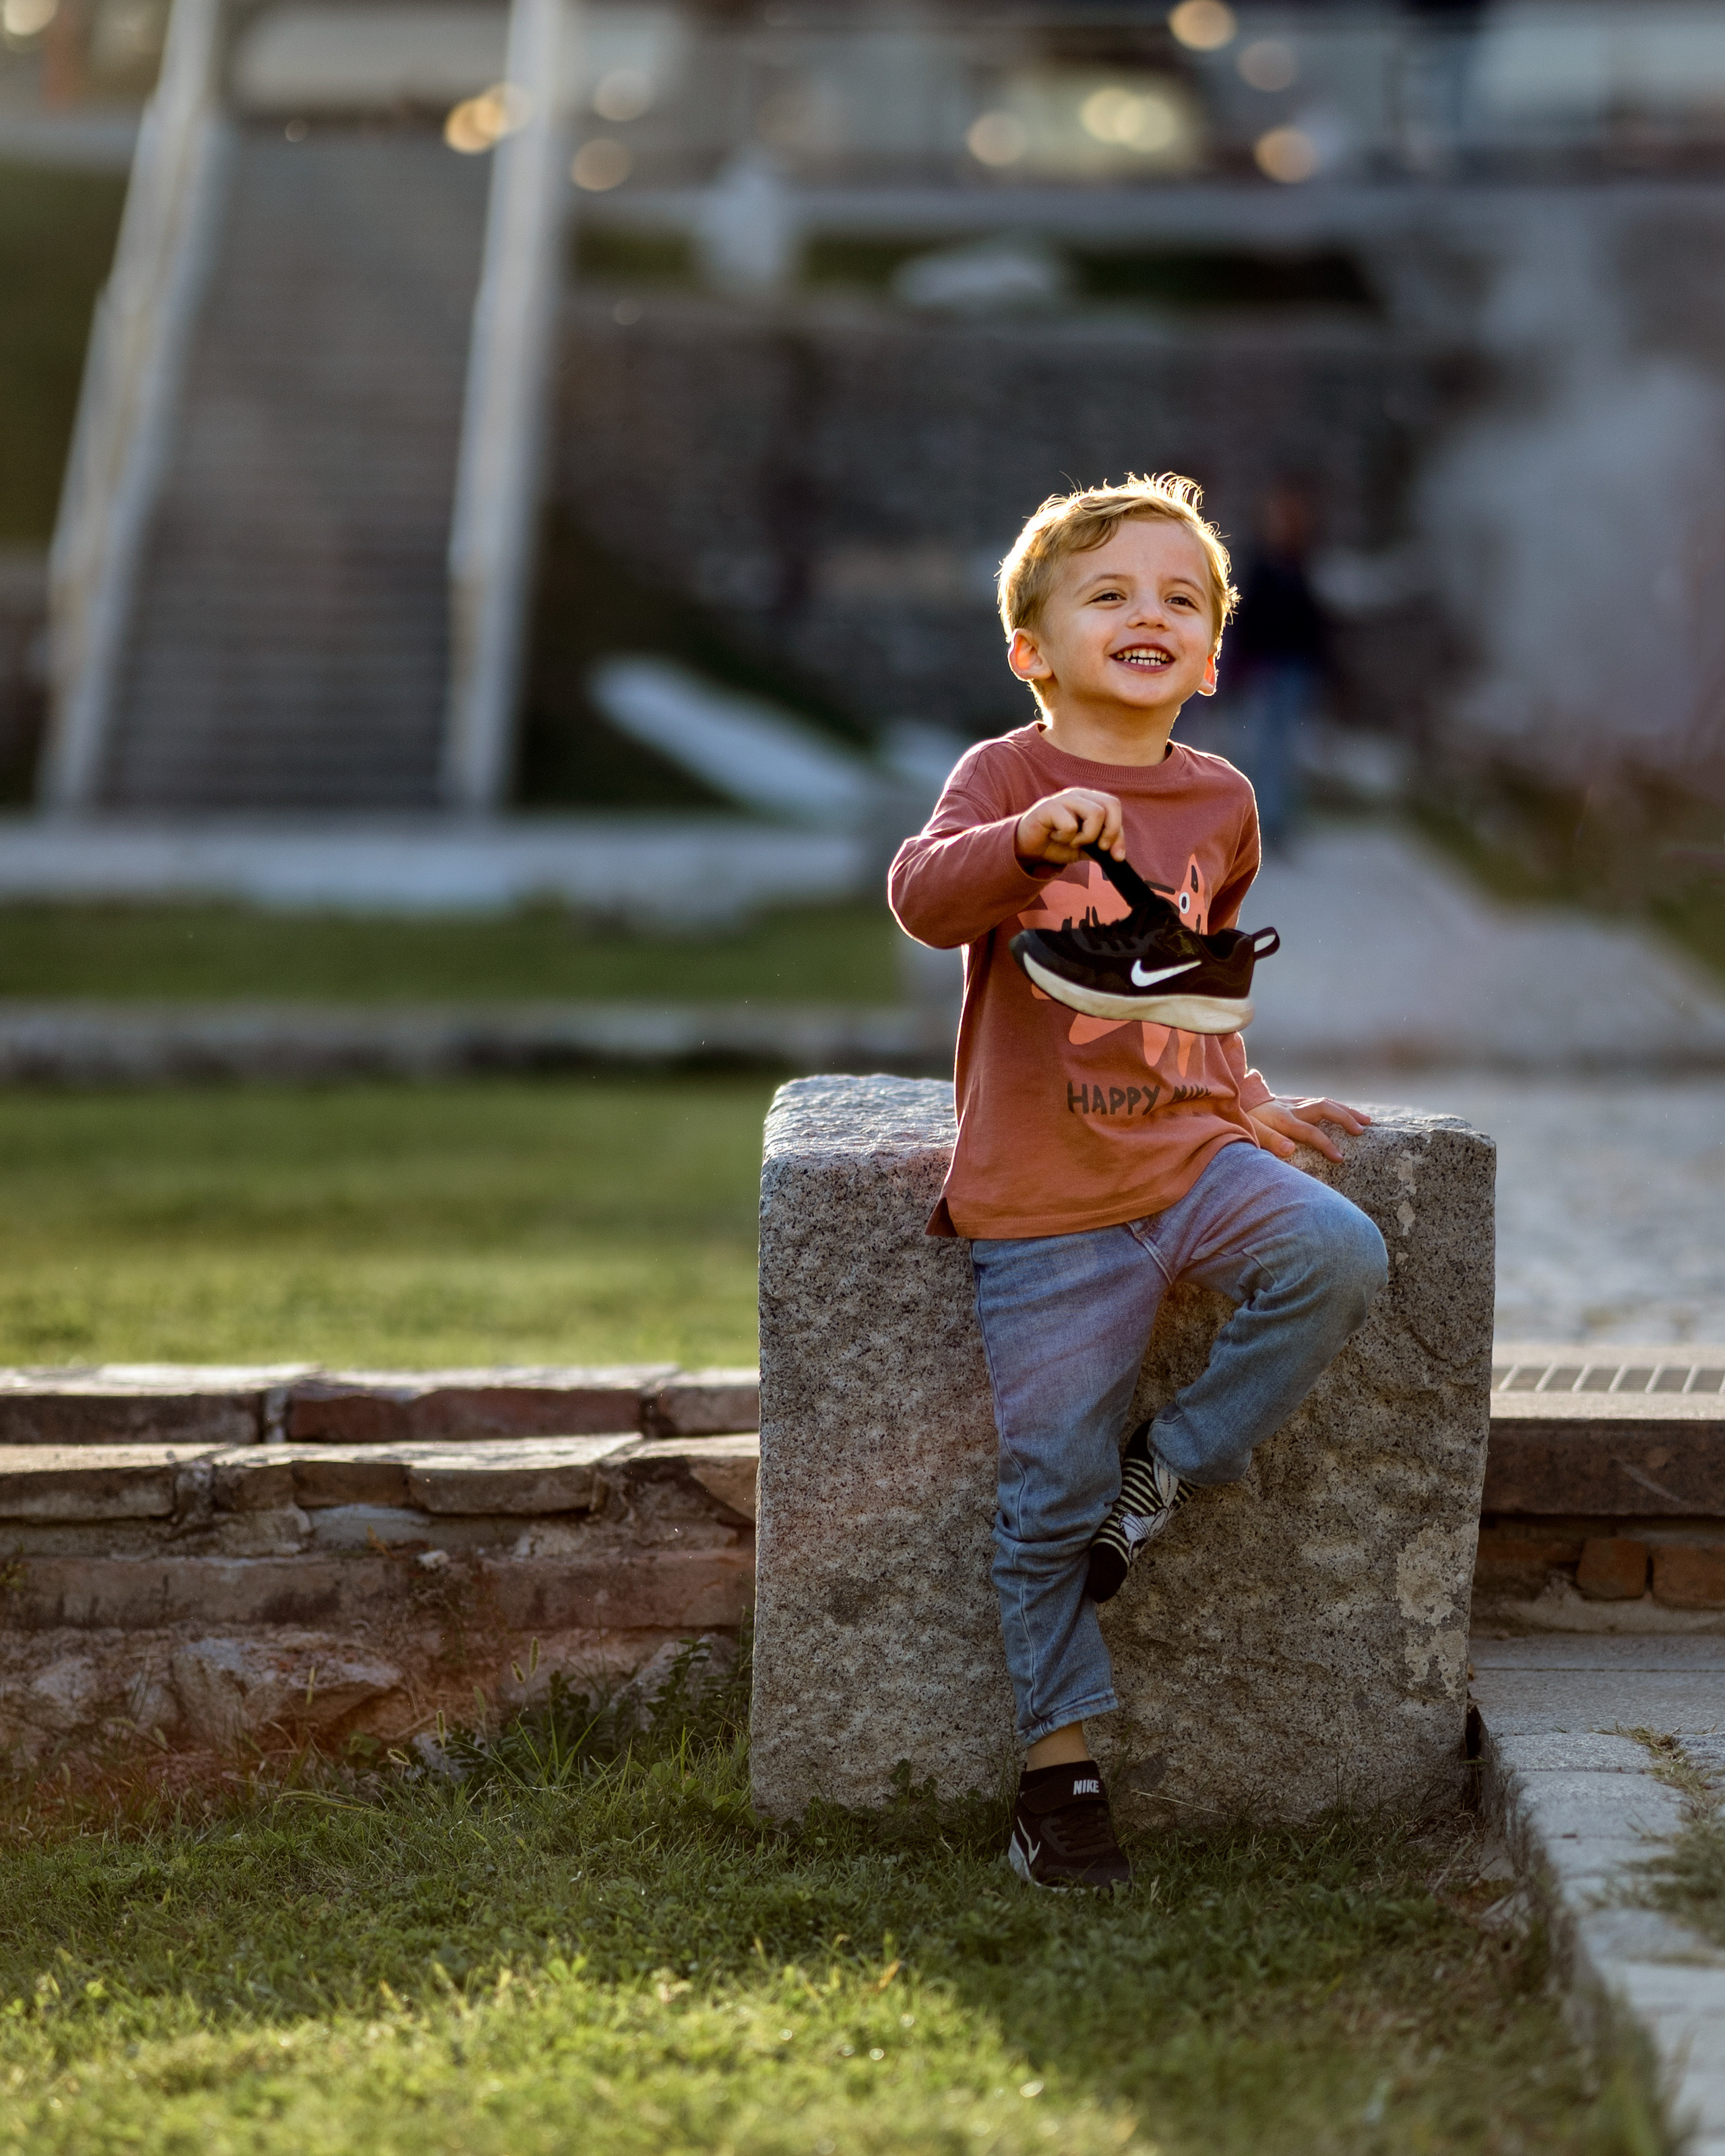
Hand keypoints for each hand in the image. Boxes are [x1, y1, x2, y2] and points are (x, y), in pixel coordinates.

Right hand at [1015, 789, 1124, 867]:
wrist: (1028, 849)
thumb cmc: (1056, 844)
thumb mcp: (1085, 848)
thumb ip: (1102, 847)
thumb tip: (1118, 855)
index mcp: (1090, 799)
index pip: (1114, 808)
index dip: (1119, 834)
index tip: (1117, 856)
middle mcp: (1079, 794)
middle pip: (1111, 804)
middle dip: (1111, 831)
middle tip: (1098, 848)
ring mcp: (1064, 798)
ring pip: (1095, 814)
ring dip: (1086, 837)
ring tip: (1071, 841)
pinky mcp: (1049, 806)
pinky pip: (1071, 825)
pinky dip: (1065, 838)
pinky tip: (1054, 836)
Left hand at [1248, 1095, 1371, 1164]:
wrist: (1234, 1103)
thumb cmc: (1244, 1123)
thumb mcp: (1252, 1134)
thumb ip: (1270, 1141)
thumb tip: (1291, 1150)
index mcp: (1282, 1119)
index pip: (1310, 1132)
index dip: (1326, 1144)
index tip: (1340, 1158)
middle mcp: (1291, 1108)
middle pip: (1323, 1108)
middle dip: (1344, 1118)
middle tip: (1362, 1131)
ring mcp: (1294, 1103)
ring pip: (1325, 1102)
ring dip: (1346, 1110)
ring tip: (1366, 1121)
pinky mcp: (1294, 1102)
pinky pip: (1320, 1102)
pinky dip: (1336, 1107)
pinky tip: (1348, 1115)